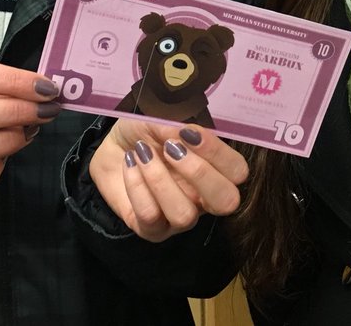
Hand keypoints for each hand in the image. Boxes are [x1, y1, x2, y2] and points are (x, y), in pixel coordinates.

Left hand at [88, 118, 247, 242]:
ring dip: (160, 180)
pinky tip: (130, 163)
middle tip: (170, 149)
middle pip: (225, 202)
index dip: (218, 153)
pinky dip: (136, 185)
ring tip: (142, 153)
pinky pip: (150, 216)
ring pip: (184, 215)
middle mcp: (204, 198)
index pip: (238, 171)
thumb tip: (187, 133)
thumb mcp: (162, 119)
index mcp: (216, 169)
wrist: (113, 146)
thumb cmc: (146, 132)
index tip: (188, 132)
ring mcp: (179, 217)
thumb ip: (179, 126)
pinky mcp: (152, 230)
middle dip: (199, 173)